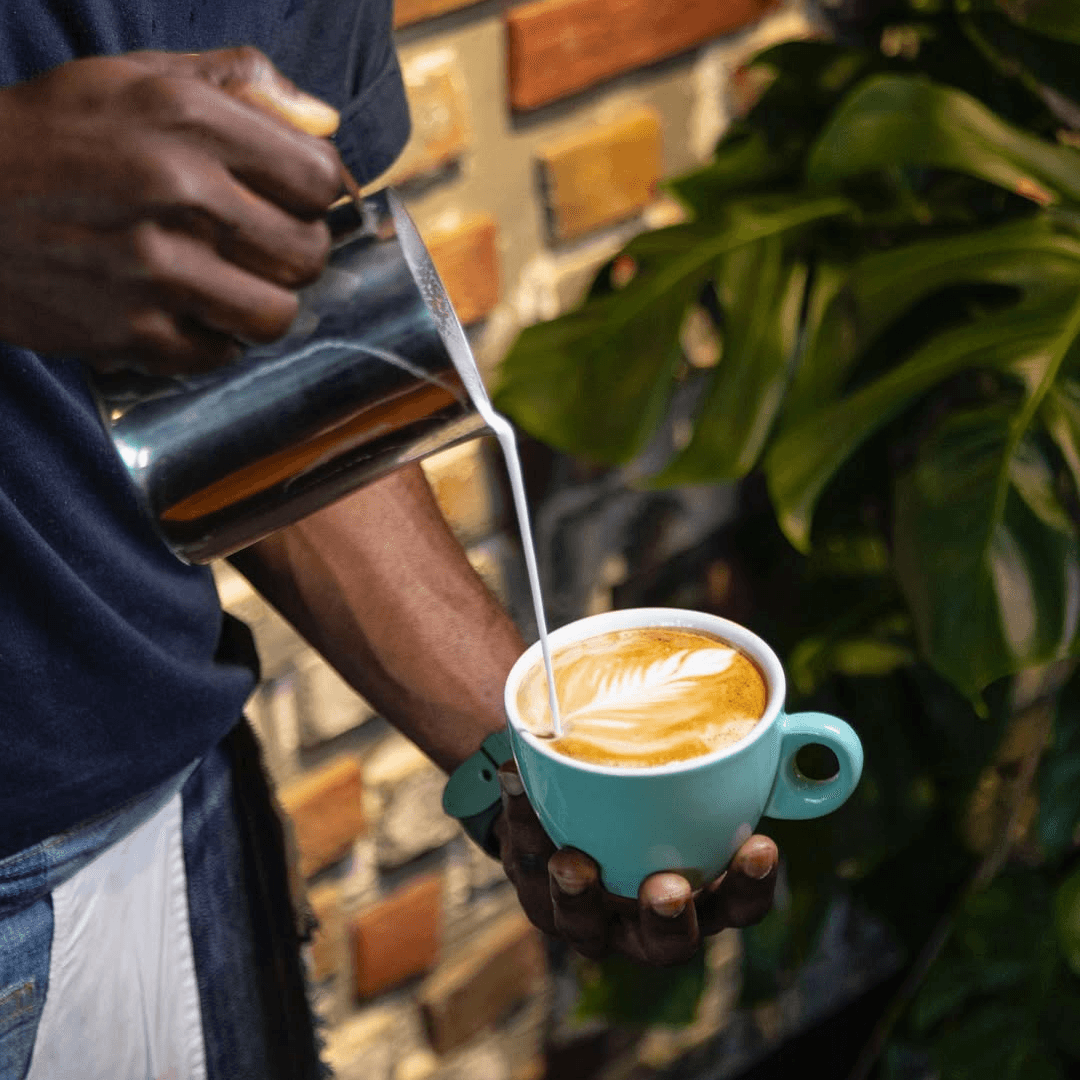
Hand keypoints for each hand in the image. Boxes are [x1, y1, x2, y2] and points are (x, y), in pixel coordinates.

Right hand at [0, 47, 342, 372]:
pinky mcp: (128, 331)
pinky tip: (186, 314)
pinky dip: (211, 342)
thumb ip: (238, 84)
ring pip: (276, 315)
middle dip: (297, 252)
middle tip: (264, 247)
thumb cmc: (54, 133)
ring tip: (235, 287)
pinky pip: (218, 355)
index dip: (320, 194)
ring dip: (264, 305)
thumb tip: (326, 119)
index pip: (320, 178)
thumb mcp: (135, 78)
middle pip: (308, 253)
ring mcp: (154, 270)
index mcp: (187, 120)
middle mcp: (178, 193)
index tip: (299, 201)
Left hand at [495, 762, 778, 965]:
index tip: (759, 845)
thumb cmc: (652, 794)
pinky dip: (522, 818)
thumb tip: (809, 734)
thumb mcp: (698, 781)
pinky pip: (526, 861)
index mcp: (702, 893)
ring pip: (582, 921)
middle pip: (665, 943)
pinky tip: (517, 778)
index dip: (750, 885)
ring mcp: (588, 914)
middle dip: (668, 918)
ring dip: (579, 891)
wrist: (574, 796)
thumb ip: (743, 766)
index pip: (738, 906)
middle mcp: (645, 919)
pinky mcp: (537, 890)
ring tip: (573, 857)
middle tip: (668, 887)